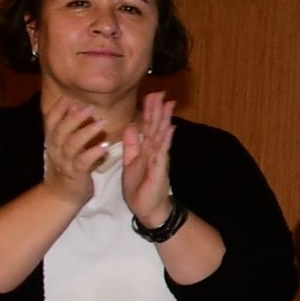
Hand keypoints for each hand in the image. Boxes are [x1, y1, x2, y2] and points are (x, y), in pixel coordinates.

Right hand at [40, 96, 110, 203]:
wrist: (61, 195)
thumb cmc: (67, 166)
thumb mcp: (63, 146)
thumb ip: (69, 128)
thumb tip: (79, 106)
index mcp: (53, 141)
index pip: (50, 122)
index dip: (57, 110)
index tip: (68, 99)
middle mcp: (56, 150)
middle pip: (61, 131)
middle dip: (74, 118)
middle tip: (89, 107)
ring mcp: (65, 163)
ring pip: (72, 145)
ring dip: (87, 132)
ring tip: (102, 123)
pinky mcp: (76, 175)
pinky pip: (83, 163)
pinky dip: (93, 153)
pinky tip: (105, 146)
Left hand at [119, 91, 176, 223]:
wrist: (147, 208)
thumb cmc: (139, 188)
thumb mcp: (130, 163)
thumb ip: (131, 145)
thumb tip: (131, 126)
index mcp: (145, 148)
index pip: (147, 125)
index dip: (148, 110)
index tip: (150, 94)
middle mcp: (154, 150)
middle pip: (155, 125)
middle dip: (157, 109)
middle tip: (160, 92)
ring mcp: (159, 157)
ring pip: (161, 134)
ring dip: (164, 119)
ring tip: (168, 103)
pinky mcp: (160, 167)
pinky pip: (162, 150)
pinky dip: (166, 138)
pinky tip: (169, 128)